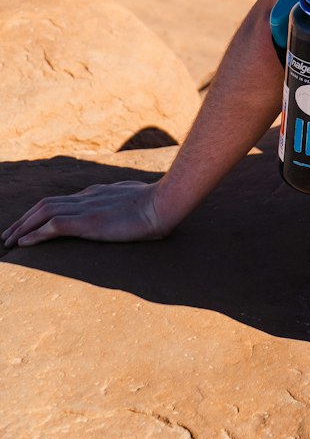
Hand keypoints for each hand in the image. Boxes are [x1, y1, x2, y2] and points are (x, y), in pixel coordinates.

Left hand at [3, 180, 168, 248]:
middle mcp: (87, 197)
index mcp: (96, 193)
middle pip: (45, 204)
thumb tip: (120, 214)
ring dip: (23, 227)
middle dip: (24, 220)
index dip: (40, 213)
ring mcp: (87, 208)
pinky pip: (54, 226)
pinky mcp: (89, 222)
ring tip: (9, 241)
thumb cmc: (157, 205)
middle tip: (8, 236)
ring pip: (44, 212)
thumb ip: (121, 206)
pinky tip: (25, 244)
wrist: (165, 202)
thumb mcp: (134, 202)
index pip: (60, 201)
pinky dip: (36, 234)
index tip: (28, 226)